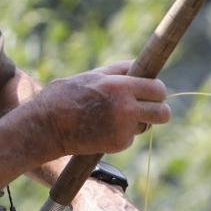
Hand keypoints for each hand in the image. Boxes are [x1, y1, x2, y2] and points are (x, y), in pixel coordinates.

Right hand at [29, 61, 170, 159]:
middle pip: (163, 113)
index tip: (153, 91)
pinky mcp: (118, 144)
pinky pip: (130, 136)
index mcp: (121, 87)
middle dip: (159, 110)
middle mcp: (126, 109)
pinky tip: (102, 127)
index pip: (158, 89)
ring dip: (137, 121)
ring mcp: (123, 129)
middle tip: (148, 107)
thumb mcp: (93, 75)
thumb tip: (141, 66)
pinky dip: (122, 133)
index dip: (157, 90)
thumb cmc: (67, 95)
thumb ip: (121, 71)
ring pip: (146, 124)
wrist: (47, 126)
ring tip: (112, 115)